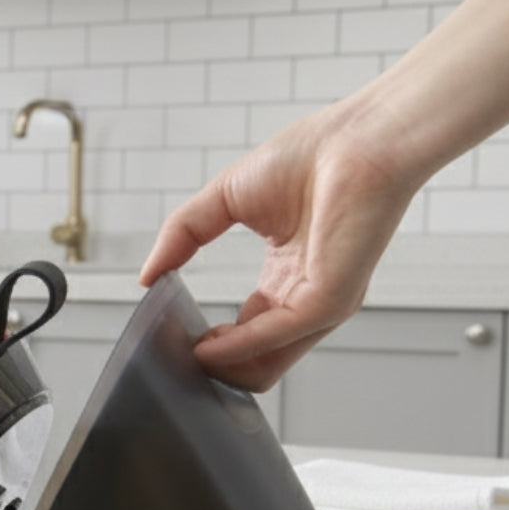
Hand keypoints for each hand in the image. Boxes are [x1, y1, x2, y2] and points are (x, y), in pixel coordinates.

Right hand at [139, 101, 417, 390]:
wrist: (360, 140)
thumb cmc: (313, 157)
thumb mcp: (224, 200)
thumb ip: (182, 236)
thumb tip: (147, 275)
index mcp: (288, 276)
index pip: (246, 328)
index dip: (210, 340)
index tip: (177, 335)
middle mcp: (304, 298)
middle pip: (254, 363)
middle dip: (211, 368)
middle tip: (176, 358)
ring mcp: (318, 306)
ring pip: (263, 369)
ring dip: (220, 369)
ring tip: (186, 357)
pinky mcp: (328, 302)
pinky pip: (272, 339)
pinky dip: (235, 349)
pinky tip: (206, 344)